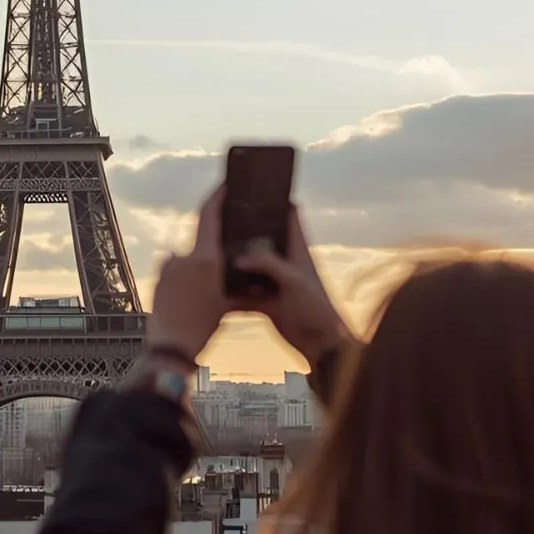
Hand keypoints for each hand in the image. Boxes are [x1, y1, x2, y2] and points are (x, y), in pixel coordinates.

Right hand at [146, 185, 351, 362]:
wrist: (322, 347)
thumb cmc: (317, 310)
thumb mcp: (294, 282)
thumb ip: (268, 265)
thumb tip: (239, 258)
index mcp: (298, 250)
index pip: (289, 215)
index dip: (276, 199)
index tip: (256, 186)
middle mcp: (286, 263)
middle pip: (264, 238)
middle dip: (245, 229)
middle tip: (221, 217)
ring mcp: (275, 283)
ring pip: (250, 266)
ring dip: (235, 262)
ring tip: (210, 250)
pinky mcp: (266, 302)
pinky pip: (244, 292)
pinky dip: (232, 291)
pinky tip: (214, 288)